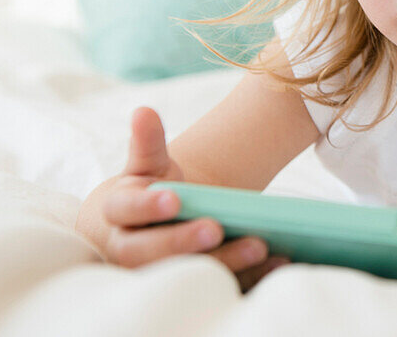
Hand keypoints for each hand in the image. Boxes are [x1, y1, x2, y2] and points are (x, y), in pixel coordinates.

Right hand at [100, 107, 287, 289]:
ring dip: (224, 261)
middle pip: (151, 252)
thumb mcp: (146, 166)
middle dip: (183, 241)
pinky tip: (278, 261)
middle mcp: (131, 250)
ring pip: (186, 273)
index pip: (126, 211)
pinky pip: (220, 285)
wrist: (143, 230)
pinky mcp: (191, 285)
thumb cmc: (147, 190)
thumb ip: (147, 143)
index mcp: (118, 215)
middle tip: (215, 228)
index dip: (146, 207)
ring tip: (258, 245)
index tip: (173, 199)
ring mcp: (160, 272)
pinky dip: (250, 276)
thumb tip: (143, 111)